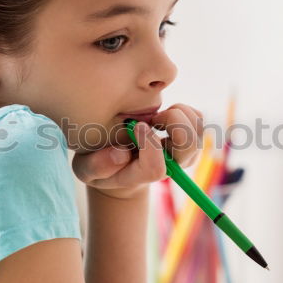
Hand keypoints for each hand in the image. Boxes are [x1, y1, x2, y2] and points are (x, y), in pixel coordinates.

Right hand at [72, 103, 204, 199]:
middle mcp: (170, 165)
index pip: (156, 167)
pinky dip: (182, 109)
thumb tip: (122, 154)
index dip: (147, 145)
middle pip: (188, 146)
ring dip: (177, 115)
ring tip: (156, 116)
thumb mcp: (86, 168)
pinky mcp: (189, 134)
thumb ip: (97, 166)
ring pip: (196, 129)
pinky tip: (162, 114)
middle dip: (173, 124)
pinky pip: (196, 116)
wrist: (119, 160)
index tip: (135, 127)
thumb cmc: (99, 163)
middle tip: (153, 119)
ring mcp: (183, 151)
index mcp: (145, 173)